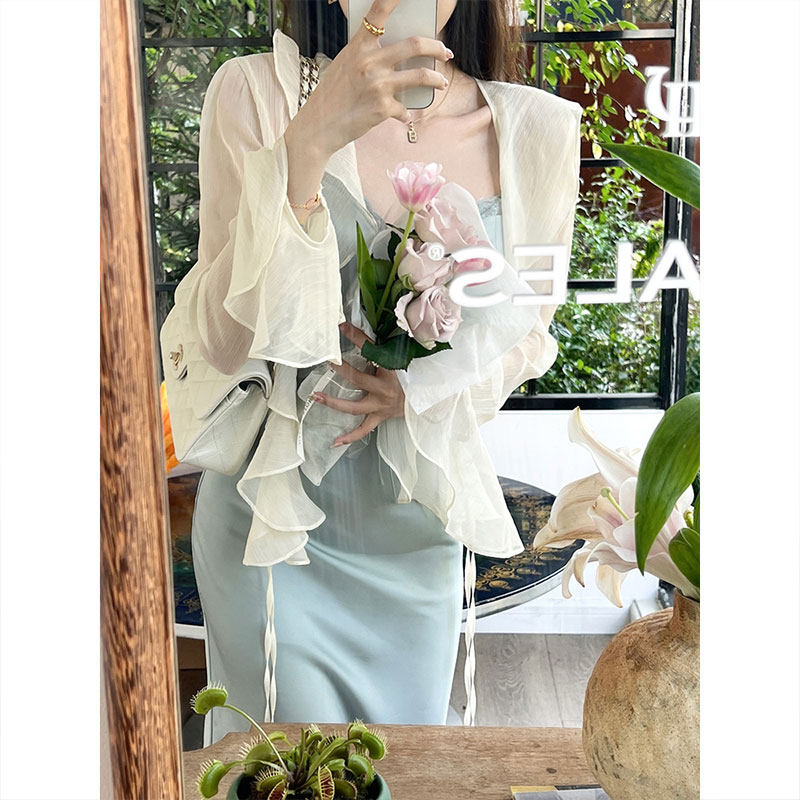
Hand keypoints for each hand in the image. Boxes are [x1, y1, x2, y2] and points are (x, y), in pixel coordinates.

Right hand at [293, 0, 453, 157]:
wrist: (319, 126)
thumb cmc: (332, 96)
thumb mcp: (345, 65)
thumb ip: (367, 56)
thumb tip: (396, 56)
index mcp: (359, 46)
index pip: (379, 12)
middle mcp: (370, 62)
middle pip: (414, 45)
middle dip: (436, 47)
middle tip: (445, 51)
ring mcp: (378, 85)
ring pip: (421, 76)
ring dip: (437, 79)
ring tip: (441, 82)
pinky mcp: (382, 108)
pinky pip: (405, 109)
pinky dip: (406, 113)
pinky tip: (405, 115)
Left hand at [313, 321, 404, 446]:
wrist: (429, 398)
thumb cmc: (413, 376)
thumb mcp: (399, 358)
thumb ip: (380, 346)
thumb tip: (358, 329)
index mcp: (392, 370)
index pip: (371, 351)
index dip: (356, 337)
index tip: (341, 327)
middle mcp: (385, 389)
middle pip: (359, 379)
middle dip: (342, 369)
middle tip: (328, 362)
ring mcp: (381, 406)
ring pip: (354, 407)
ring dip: (334, 402)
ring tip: (317, 396)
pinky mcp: (380, 417)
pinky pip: (363, 430)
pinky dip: (349, 436)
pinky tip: (335, 441)